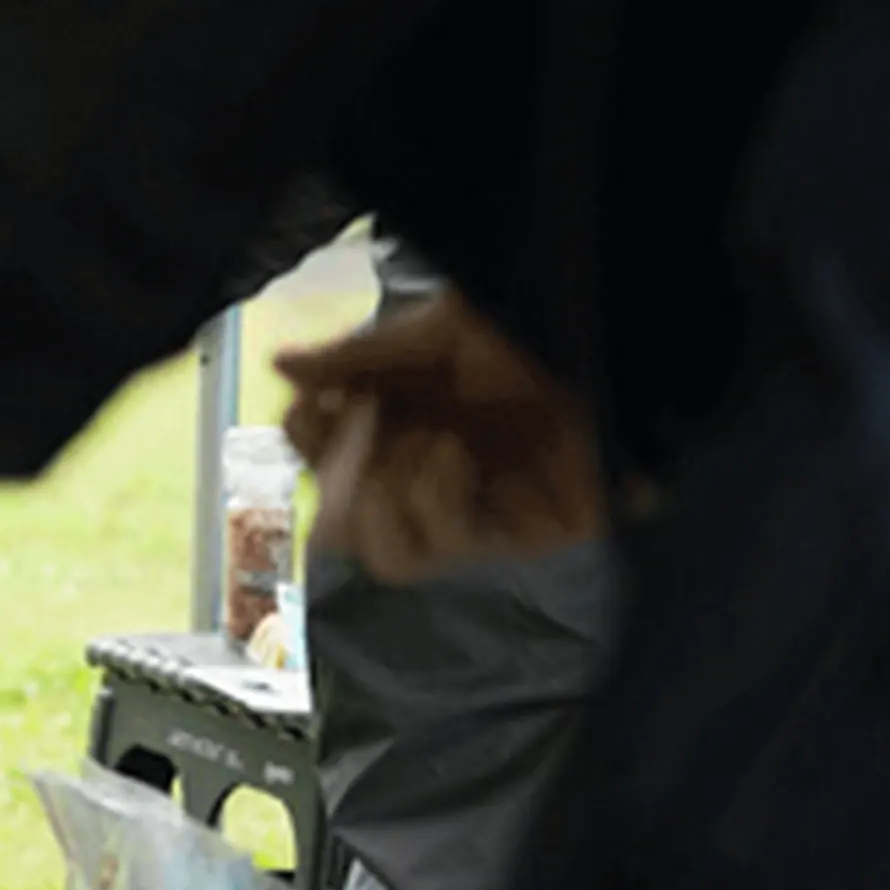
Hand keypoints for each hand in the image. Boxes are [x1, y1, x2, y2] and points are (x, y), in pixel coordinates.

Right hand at [278, 291, 603, 581]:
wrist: (608, 340)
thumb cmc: (530, 331)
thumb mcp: (433, 330)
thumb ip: (354, 355)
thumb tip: (281, 364)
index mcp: (399, 422)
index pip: (315, 459)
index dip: (306, 434)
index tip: (327, 397)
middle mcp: (424, 475)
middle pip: (337, 528)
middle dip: (338, 479)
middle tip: (368, 426)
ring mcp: (469, 512)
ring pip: (386, 558)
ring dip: (386, 496)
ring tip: (426, 444)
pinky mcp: (517, 536)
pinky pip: (446, 549)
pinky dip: (435, 501)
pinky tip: (455, 457)